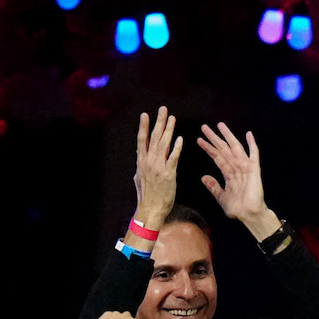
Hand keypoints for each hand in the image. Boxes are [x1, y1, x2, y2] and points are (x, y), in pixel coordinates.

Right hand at [130, 107, 182, 227]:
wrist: (151, 209)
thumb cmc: (146, 196)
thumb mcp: (139, 178)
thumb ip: (141, 166)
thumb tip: (140, 158)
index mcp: (141, 162)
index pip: (142, 140)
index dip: (144, 126)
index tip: (145, 115)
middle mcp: (148, 162)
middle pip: (154, 137)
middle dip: (159, 122)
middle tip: (163, 109)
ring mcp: (158, 167)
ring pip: (163, 144)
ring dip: (169, 130)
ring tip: (172, 118)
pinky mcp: (168, 174)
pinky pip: (173, 158)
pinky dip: (176, 147)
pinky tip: (179, 138)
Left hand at [195, 122, 274, 233]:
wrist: (249, 215)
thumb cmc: (238, 208)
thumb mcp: (221, 197)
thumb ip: (213, 187)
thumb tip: (204, 178)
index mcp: (229, 173)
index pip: (217, 157)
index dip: (209, 148)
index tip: (200, 140)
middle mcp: (236, 167)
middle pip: (223, 149)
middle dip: (214, 138)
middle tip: (204, 127)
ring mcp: (245, 167)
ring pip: (235, 148)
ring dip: (227, 136)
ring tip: (219, 125)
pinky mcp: (253, 170)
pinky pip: (253, 155)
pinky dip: (252, 144)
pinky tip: (248, 134)